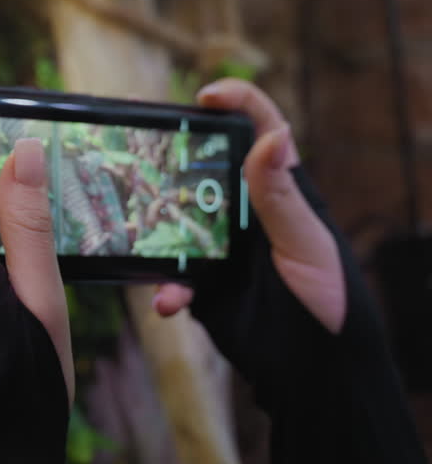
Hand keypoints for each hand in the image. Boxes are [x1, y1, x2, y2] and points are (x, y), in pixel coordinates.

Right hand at [153, 78, 345, 333]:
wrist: (319, 367)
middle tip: (132, 140)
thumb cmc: (331, 297)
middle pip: (200, 166)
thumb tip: (273, 134)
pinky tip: (167, 299)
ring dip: (149, 227)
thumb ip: (281, 194)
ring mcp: (219, 246)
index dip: (235, 102)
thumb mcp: (307, 243)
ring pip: (172, 220)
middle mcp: (243, 210)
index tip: (205, 97)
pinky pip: (171, 278)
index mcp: (277, 189)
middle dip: (164, 153)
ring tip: (132, 232)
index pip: (259, 129)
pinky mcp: (203, 284)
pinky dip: (164, 290)